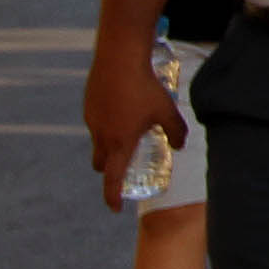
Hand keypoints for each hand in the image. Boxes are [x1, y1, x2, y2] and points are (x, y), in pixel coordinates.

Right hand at [83, 43, 183, 211]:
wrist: (118, 60)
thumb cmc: (145, 88)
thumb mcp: (167, 111)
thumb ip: (176, 131)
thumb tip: (180, 146)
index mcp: (119, 143)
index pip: (112, 178)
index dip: (113, 196)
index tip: (115, 208)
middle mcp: (101, 135)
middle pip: (101, 164)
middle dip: (110, 170)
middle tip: (124, 166)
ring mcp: (91, 120)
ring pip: (98, 141)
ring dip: (109, 144)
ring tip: (129, 130)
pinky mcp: (88, 106)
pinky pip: (96, 122)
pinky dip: (107, 124)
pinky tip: (122, 108)